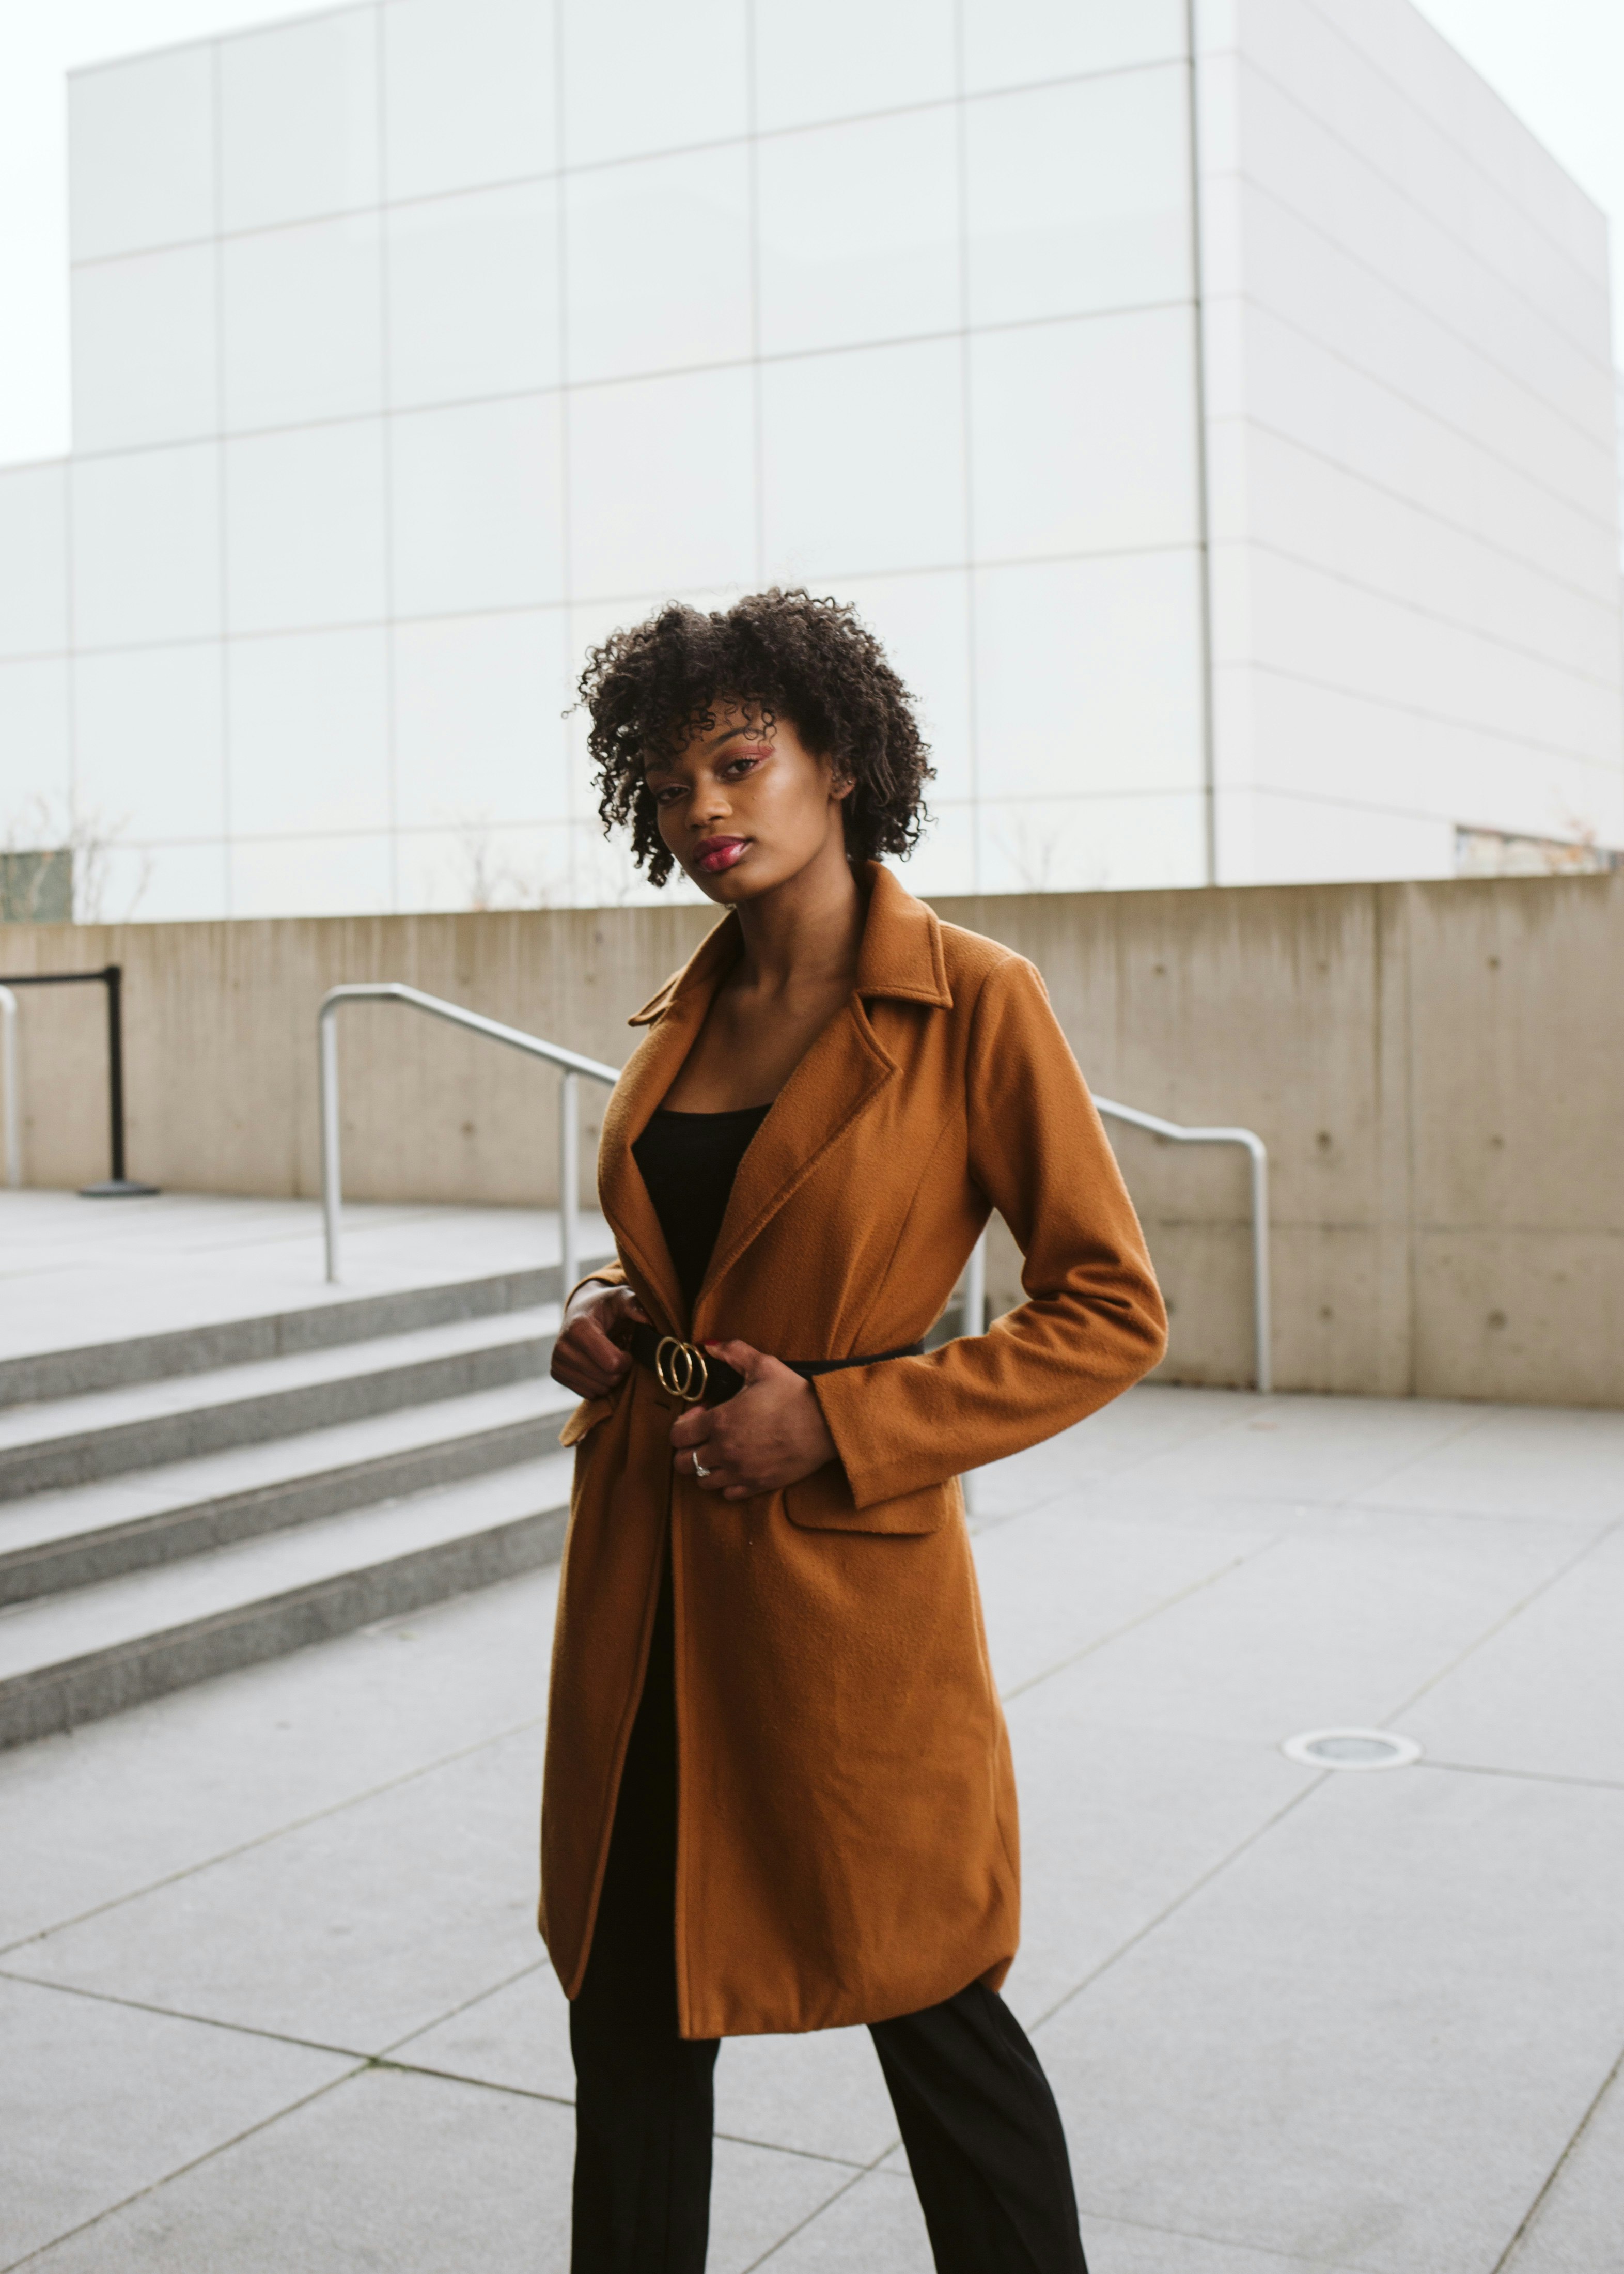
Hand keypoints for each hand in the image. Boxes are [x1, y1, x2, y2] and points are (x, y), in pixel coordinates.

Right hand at [550, 1283, 646, 1399]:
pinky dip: (598, 1384)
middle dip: (620, 1370)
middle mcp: (563, 1346)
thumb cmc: (605, 1305)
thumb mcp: (621, 1298)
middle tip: (618, 1353)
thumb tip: (647, 1319)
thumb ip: (634, 1304)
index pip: (612, 1364)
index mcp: (579, 1328)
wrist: (580, 1310)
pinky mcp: (556, 1373)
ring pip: (598, 1390)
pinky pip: (587, 1394)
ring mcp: (557, 1361)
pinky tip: (597, 1366)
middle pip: (607, 1379)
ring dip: (609, 1378)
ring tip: (606, 1358)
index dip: (626, 1360)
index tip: (627, 1349)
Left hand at [669, 1339, 837, 1500]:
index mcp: (720, 1422)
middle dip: (688, 1449)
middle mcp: (724, 1451)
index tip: (701, 1413)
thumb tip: (707, 1345)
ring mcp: (740, 1472)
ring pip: (702, 1481)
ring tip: (721, 1452)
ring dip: (706, 1467)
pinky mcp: (758, 1485)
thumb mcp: (763, 1365)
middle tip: (706, 1436)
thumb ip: (732, 1352)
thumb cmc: (794, 1394)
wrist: (826, 1423)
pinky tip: (738, 1467)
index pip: (677, 1435)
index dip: (683, 1424)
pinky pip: (728, 1494)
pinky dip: (727, 1483)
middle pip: (682, 1463)